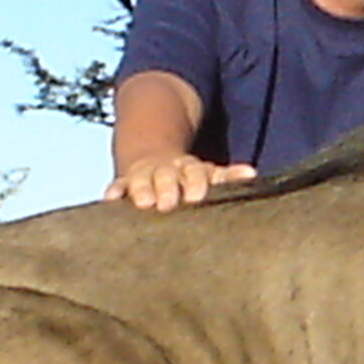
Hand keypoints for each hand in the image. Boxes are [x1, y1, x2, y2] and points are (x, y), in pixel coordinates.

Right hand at [103, 154, 256, 211]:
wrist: (155, 159)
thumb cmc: (190, 179)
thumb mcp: (209, 175)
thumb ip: (228, 177)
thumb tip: (251, 173)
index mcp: (189, 168)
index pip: (194, 171)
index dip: (195, 182)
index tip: (197, 197)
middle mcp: (166, 170)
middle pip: (166, 175)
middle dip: (167, 187)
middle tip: (167, 204)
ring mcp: (144, 175)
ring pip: (142, 179)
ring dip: (142, 189)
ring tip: (143, 203)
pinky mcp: (124, 183)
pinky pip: (118, 185)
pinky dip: (114, 190)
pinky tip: (111, 199)